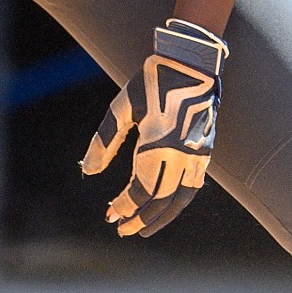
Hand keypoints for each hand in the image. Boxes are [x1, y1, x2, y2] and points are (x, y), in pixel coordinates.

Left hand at [82, 19, 227, 237]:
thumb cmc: (151, 81)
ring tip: (143, 229)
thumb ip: (104, 141)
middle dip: (139, 217)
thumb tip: (87, 170)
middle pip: (160, 200)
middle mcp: (181, 156)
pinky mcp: (205, 152)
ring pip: (180, 199)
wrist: (192, 63)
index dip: (125, 205)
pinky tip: (166, 207)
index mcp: (158, 145)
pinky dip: (178, 202)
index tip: (109, 213)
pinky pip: (193, 187)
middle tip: (120, 228)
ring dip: (161, 217)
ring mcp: (197, 156)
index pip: (141, 190)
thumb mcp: (121, 107)